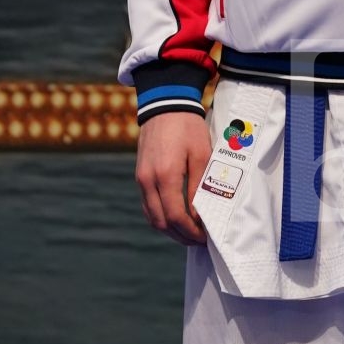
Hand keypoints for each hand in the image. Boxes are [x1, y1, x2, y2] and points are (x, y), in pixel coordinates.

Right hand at [136, 112, 212, 246]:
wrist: (165, 103)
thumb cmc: (187, 127)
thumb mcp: (201, 154)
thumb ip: (199, 186)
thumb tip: (199, 215)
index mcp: (165, 175)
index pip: (176, 217)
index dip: (190, 232)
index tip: (204, 237)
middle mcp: (148, 181)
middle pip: (161, 222)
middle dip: (180, 236)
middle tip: (198, 239)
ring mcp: (141, 179)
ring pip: (152, 216)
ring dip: (169, 229)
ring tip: (188, 232)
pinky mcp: (139, 175)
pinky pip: (147, 204)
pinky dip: (160, 216)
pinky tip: (174, 216)